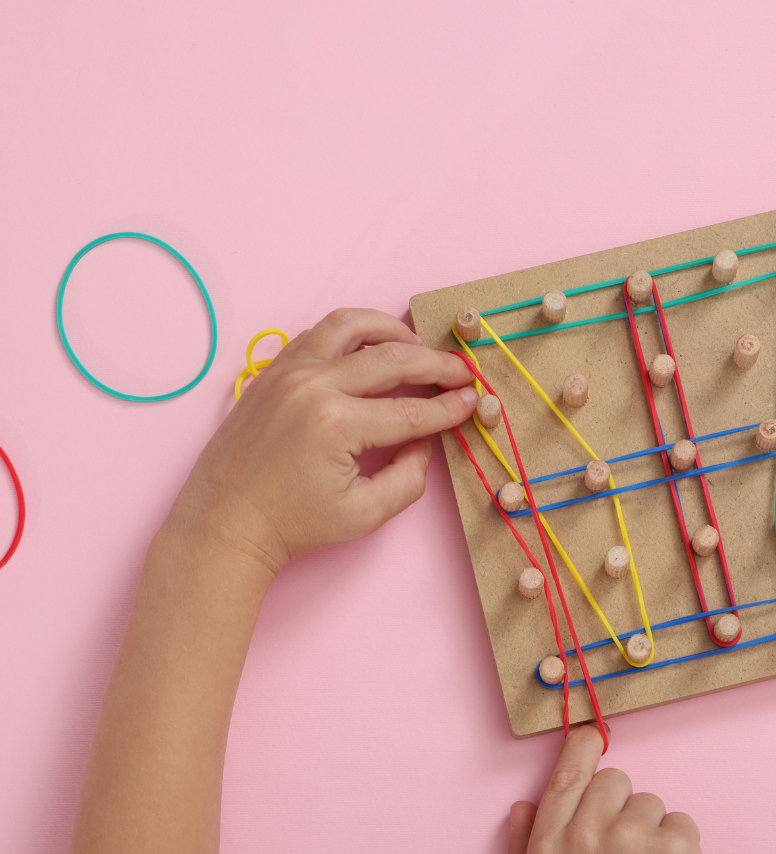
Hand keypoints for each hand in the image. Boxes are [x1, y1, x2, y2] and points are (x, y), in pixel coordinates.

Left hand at [168, 307, 476, 573]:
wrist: (224, 524)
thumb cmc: (292, 527)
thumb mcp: (365, 515)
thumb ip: (409, 478)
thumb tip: (425, 441)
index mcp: (337, 425)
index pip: (411, 411)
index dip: (449, 408)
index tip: (473, 402)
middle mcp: (312, 387)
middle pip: (391, 359)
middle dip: (435, 364)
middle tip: (461, 371)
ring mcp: (287, 373)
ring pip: (350, 326)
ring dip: (391, 330)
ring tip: (417, 344)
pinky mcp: (270, 372)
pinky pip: (316, 334)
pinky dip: (349, 333)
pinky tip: (369, 347)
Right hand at [508, 724, 714, 853]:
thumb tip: (522, 804)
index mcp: (546, 849)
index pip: (565, 776)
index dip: (580, 749)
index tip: (591, 736)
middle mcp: (585, 835)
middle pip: (610, 780)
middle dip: (617, 802)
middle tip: (621, 846)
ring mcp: (631, 838)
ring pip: (647, 800)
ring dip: (649, 827)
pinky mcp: (674, 845)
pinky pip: (680, 820)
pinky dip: (679, 844)